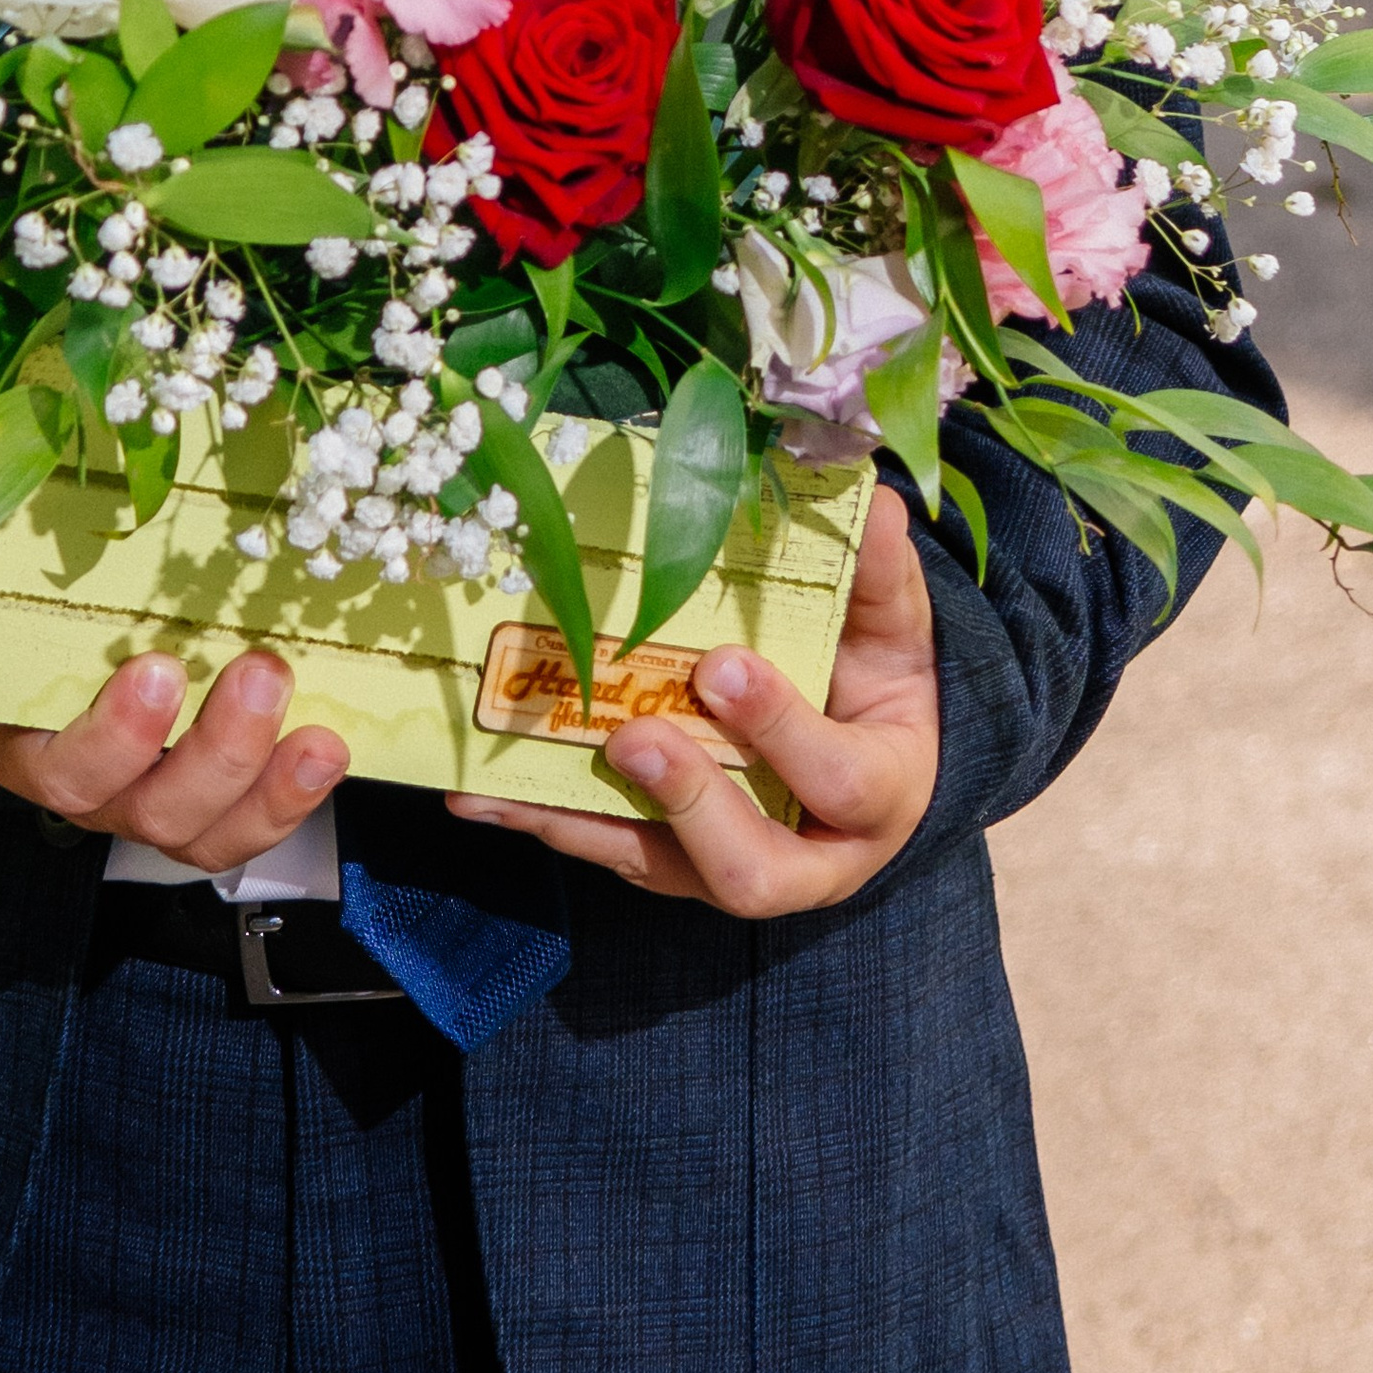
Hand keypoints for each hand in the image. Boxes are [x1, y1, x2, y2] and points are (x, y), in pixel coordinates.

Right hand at [0, 649, 347, 872]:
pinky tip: (332, 749)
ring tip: (316, 730)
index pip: (75, 771)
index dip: (120, 736)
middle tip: (261, 674)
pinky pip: (263, 819)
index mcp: (43, 761)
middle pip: (163, 809)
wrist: (43, 676)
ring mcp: (171, 803)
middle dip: (220, 751)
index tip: (161, 672)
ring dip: (272, 785)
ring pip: (218, 830)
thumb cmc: (9, 660)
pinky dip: (299, 795)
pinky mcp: (232, 792)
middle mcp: (111, 798)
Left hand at [443, 484, 939, 916]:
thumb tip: (875, 504)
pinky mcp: (670, 862)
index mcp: (876, 795)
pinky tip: (479, 791)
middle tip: (634, 738)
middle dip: (686, 802)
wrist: (868, 744)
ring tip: (512, 782)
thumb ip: (879, 574)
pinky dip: (545, 820)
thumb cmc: (878, 679)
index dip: (781, 728)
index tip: (721, 666)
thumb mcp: (893, 627)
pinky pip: (607, 850)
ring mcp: (729, 864)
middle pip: (749, 867)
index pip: (840, 779)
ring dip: (585, 823)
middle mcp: (807, 857)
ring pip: (662, 869)